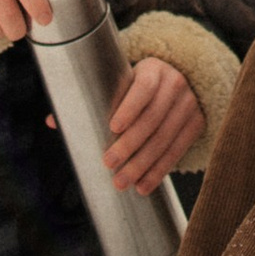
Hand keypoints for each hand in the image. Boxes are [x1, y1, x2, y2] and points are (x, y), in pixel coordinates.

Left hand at [107, 54, 204, 191]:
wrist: (172, 85)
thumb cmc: (137, 89)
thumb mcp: (125, 84)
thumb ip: (104, 100)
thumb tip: (58, 124)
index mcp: (154, 70)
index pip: (144, 88)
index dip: (129, 108)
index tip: (113, 127)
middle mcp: (176, 84)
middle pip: (153, 118)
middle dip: (129, 144)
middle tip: (108, 163)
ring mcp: (189, 104)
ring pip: (164, 139)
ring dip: (141, 164)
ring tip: (121, 181)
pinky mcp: (197, 124)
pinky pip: (177, 151)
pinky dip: (158, 171)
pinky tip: (142, 185)